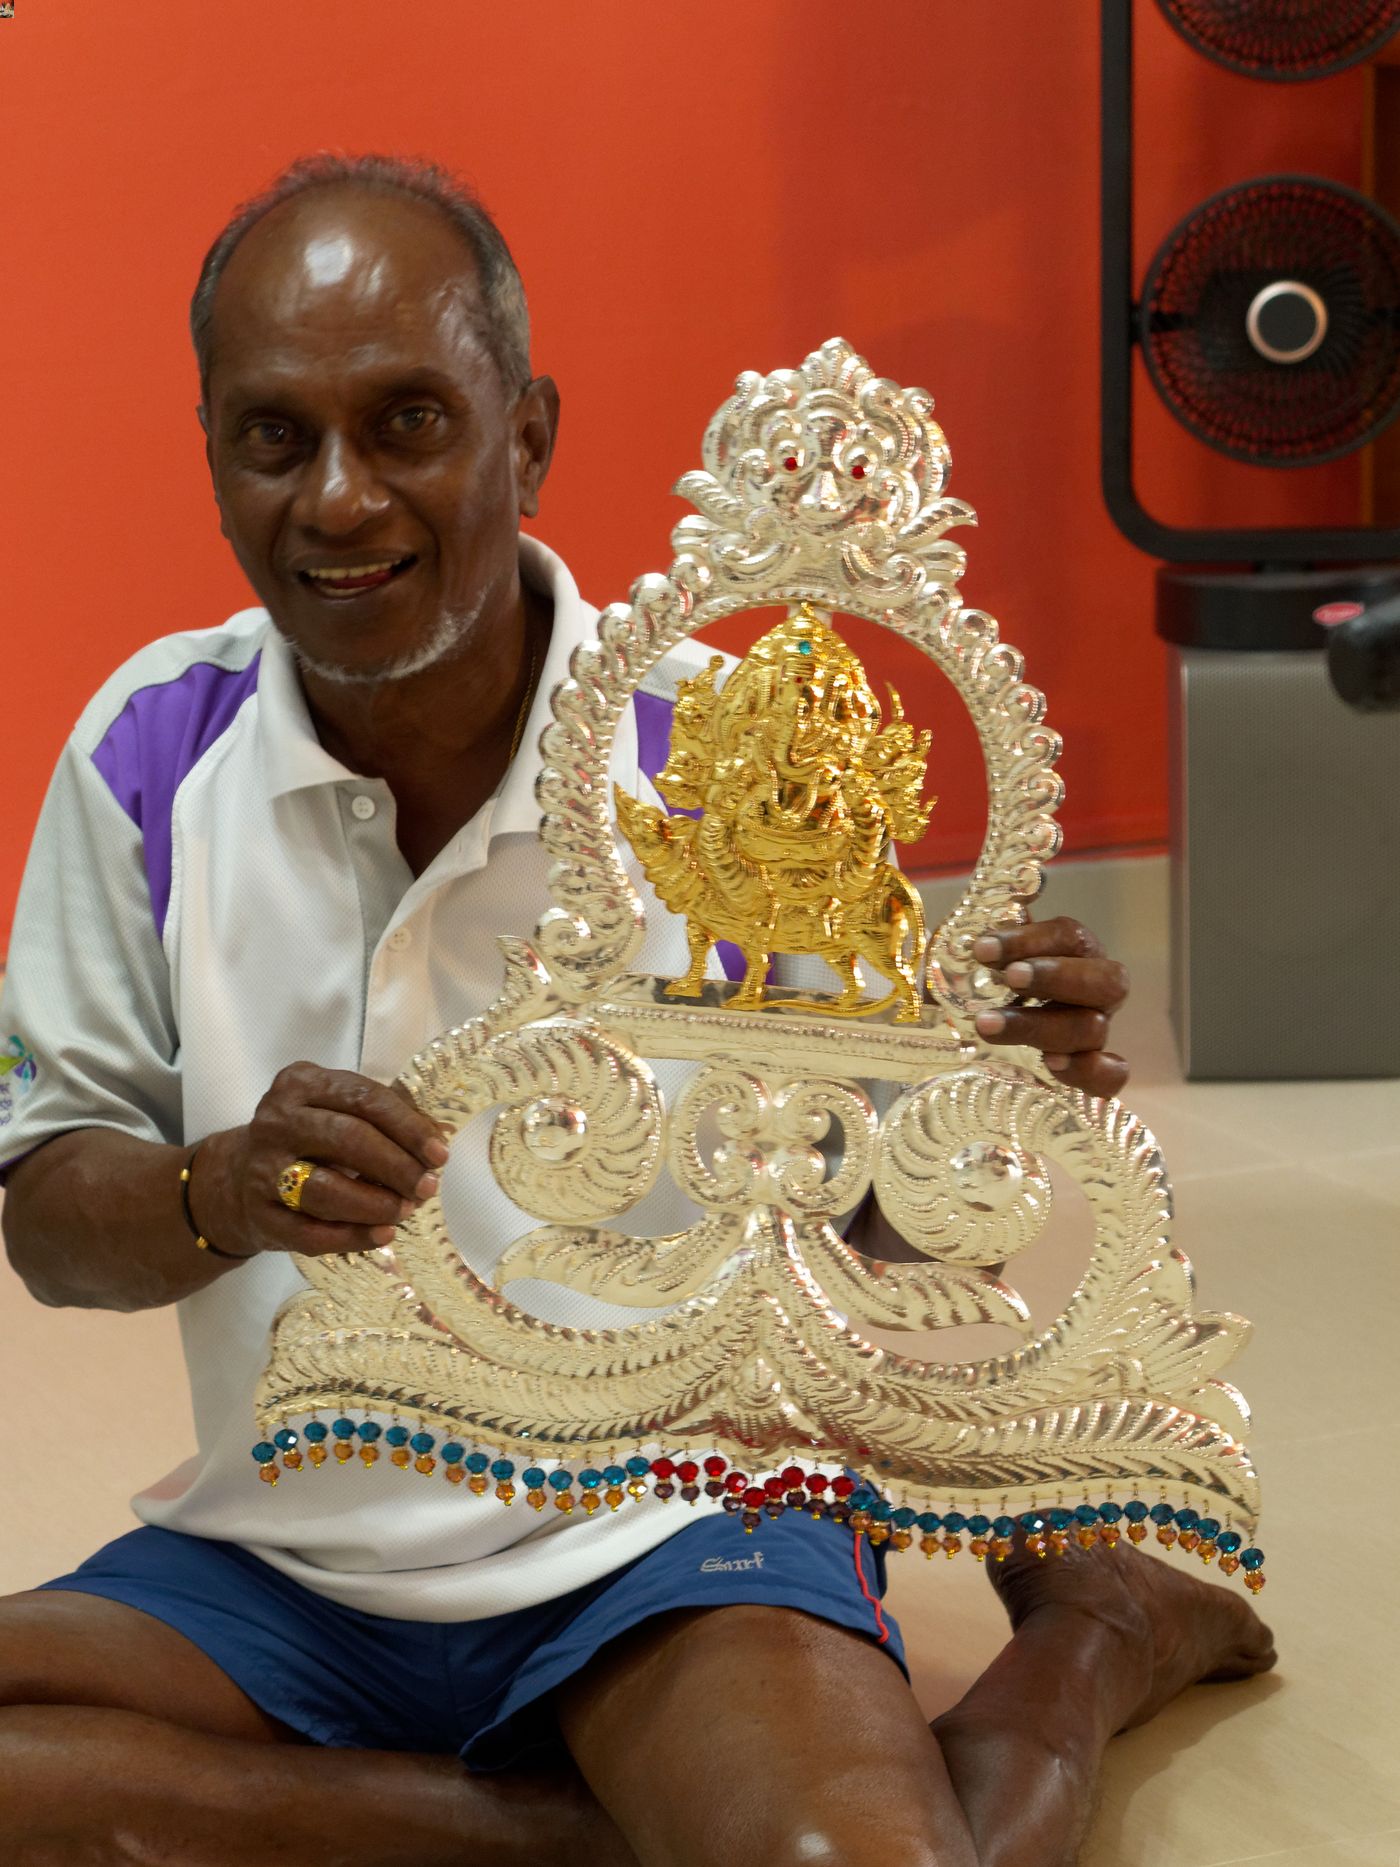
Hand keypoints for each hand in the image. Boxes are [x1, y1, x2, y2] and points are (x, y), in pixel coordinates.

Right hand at [194, 1064, 449, 1258]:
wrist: (238, 1177)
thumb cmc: (309, 1138)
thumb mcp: (339, 1110)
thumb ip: (388, 1115)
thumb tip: (440, 1133)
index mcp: (302, 1083)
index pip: (365, 1099)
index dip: (408, 1127)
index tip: (440, 1153)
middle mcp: (277, 1121)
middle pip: (348, 1139)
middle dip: (396, 1166)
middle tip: (427, 1186)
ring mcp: (263, 1169)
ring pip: (325, 1190)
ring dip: (375, 1203)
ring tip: (406, 1210)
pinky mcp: (260, 1214)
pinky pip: (310, 1233)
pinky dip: (352, 1237)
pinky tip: (382, 1236)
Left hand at [970, 917, 1129, 1097]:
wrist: (988, 1039)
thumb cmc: (987, 986)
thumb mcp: (982, 960)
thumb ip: (984, 939)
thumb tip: (975, 924)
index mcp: (1076, 953)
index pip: (1068, 937)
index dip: (1030, 940)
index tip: (983, 949)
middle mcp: (1096, 991)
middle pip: (1102, 980)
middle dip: (1055, 977)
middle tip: (1010, 978)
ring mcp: (1098, 1032)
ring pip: (1092, 1027)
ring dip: (1041, 1026)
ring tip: (988, 1025)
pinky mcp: (1095, 1073)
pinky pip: (1110, 1076)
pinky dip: (1086, 1070)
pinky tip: (1051, 1064)